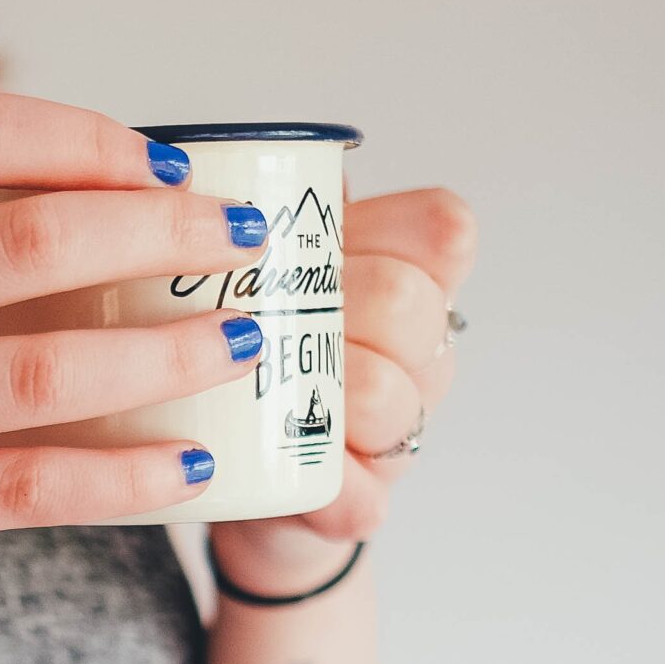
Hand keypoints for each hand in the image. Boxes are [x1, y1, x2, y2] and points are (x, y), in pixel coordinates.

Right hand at [0, 94, 276, 638]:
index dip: (86, 139)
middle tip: (238, 244)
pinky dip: (119, 476)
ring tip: (243, 338)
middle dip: (160, 234)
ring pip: (43, 363)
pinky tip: (185, 466)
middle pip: (26, 238)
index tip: (166, 164)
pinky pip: (22, 483)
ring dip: (167, 350)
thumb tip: (67, 182)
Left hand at [206, 187, 478, 595]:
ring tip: (259, 389)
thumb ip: (260, 210)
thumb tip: (222, 158)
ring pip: (388, 396)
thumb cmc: (250, 349)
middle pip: (408, 304)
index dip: (385, 233)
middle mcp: (419, 354)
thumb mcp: (257, 268)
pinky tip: (290, 474)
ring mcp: (398, 433)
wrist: (233, 475)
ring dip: (322, 392)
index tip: (316, 248)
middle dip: (330, 308)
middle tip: (258, 320)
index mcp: (405, 280)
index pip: (442, 230)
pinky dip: (325, 485)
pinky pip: (365, 494)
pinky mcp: (361, 505)